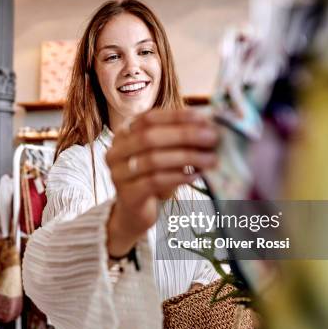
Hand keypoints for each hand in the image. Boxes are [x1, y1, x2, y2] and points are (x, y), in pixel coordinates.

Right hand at [105, 108, 218, 256]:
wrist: (135, 212)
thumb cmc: (153, 177)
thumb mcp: (164, 153)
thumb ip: (178, 138)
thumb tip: (208, 126)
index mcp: (124, 134)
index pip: (149, 118)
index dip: (176, 116)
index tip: (203, 118)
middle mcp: (116, 151)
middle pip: (149, 137)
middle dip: (184, 135)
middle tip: (212, 138)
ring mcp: (118, 174)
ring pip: (153, 160)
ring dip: (186, 157)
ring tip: (210, 159)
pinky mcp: (127, 195)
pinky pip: (154, 181)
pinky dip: (177, 177)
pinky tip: (194, 176)